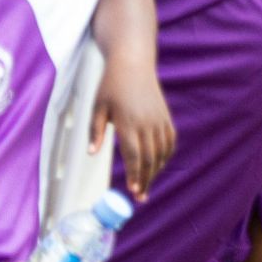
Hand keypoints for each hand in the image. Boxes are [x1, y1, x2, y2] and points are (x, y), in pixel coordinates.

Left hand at [93, 53, 176, 199]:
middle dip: (145, 180)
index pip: (134, 155)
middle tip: (140, 197)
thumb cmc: (110, 85)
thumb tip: (91, 154)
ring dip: (156, 171)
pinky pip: (170, 142)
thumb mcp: (97, 106)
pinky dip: (165, 156)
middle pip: (149, 159)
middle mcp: (146, 123)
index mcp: (127, 122)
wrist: (133, 64)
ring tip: (147, 185)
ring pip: (162, 153)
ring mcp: (159, 120)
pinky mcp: (166, 117)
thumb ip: (95, 131)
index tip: (133, 191)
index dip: (135, 175)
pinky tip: (158, 165)